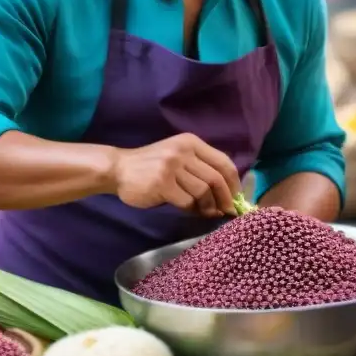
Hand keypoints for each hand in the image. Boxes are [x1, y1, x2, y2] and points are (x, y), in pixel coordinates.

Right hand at [109, 133, 241, 217]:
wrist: (119, 169)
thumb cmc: (151, 166)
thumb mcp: (178, 157)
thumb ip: (200, 168)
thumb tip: (227, 193)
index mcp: (191, 143)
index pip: (223, 162)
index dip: (234, 183)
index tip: (236, 198)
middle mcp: (183, 151)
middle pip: (216, 178)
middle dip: (225, 198)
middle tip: (226, 211)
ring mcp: (172, 166)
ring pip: (203, 191)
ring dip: (209, 207)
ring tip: (207, 213)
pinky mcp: (162, 183)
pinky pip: (187, 201)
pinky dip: (192, 210)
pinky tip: (191, 212)